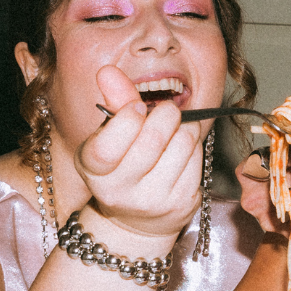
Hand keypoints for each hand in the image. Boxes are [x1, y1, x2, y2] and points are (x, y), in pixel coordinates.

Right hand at [74, 65, 205, 241]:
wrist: (139, 219)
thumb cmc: (124, 166)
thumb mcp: (110, 136)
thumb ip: (114, 103)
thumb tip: (108, 71)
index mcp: (93, 170)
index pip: (107, 147)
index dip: (126, 120)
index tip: (138, 107)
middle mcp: (119, 191)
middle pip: (151, 140)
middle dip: (165, 114)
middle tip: (166, 110)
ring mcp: (153, 201)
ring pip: (181, 145)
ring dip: (185, 127)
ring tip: (176, 129)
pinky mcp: (182, 203)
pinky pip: (197, 159)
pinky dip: (194, 145)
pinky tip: (184, 148)